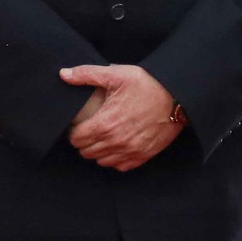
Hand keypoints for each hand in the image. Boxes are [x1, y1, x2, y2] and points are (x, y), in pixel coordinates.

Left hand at [59, 64, 184, 169]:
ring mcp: (130, 150)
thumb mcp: (116, 74)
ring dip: (98, 152)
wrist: (177, 97)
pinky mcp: (143, 155)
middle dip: (84, 142)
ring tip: (101, 139)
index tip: (78, 126)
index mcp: (105, 123)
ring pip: (101, 161)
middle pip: (86, 152)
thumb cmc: (148, 84)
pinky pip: (120, 166)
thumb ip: (87, 74)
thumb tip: (64, 74)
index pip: (77, 138)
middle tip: (88, 131)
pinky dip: (115, 159)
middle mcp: (116, 141)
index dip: (73, 132)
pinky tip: (116, 147)